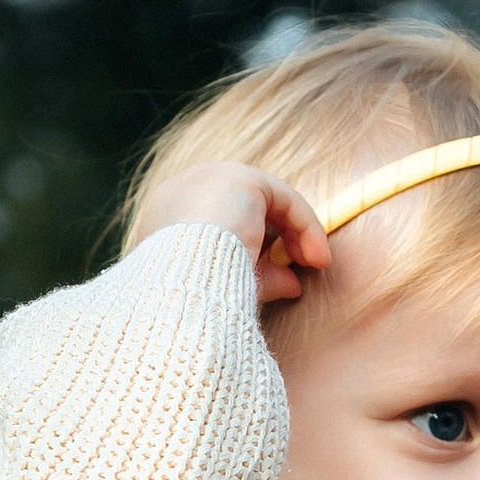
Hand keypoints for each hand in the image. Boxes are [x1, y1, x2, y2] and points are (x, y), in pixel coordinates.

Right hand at [135, 158, 330, 305]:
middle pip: (240, 205)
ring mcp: (208, 178)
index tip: (277, 274)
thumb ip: (257, 279)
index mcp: (163, 221)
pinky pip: (282, 198)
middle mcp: (181, 191)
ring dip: (296, 231)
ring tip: (315, 264)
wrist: (179, 289)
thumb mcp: (223, 291)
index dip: (251, 244)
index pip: (214, 221)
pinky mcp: (239, 178)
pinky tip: (317, 257)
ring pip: (264, 199)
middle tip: (299, 267)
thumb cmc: (190, 301)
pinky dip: (305, 225)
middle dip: (276, 235)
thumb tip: (291, 285)